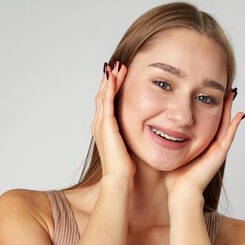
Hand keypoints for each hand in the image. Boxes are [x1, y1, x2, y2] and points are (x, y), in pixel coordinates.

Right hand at [92, 61, 133, 181]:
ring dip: (110, 79)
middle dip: (110, 80)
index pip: (107, 104)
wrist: (120, 179)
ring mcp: (101, 124)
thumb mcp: (129, 148)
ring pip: (103, 95)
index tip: (120, 77)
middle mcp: (99, 125)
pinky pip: (106, 101)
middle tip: (117, 65)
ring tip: (117, 66)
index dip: (112, 89)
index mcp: (105, 130)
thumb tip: (144, 133)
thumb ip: (131, 137)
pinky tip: (114, 76)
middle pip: (102, 96)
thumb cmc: (126, 169)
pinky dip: (110, 87)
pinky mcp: (106, 125)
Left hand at [165, 88, 244, 197]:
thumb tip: (157, 129)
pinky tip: (239, 115)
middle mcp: (211, 148)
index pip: (208, 123)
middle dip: (222, 105)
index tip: (209, 94)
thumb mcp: (171, 153)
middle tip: (225, 90)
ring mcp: (217, 151)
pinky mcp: (220, 155)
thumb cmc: (174, 178)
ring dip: (230, 111)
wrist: (181, 192)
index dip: (210, 108)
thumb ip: (169, 142)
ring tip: (232, 95)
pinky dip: (235, 126)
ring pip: (227, 126)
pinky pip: (229, 137)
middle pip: (220, 121)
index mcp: (201, 146)